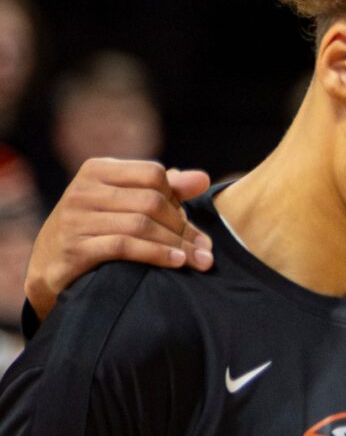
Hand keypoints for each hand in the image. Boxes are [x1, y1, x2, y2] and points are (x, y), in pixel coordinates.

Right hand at [24, 158, 213, 317]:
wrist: (50, 265)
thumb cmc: (95, 228)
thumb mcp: (124, 202)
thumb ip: (164, 190)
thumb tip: (203, 179)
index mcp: (97, 170)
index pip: (153, 174)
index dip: (177, 197)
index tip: (189, 221)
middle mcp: (82, 190)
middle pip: (151, 201)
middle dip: (183, 227)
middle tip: (204, 248)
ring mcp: (75, 218)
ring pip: (141, 225)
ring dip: (177, 244)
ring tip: (200, 260)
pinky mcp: (74, 247)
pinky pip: (124, 246)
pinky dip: (156, 254)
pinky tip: (177, 262)